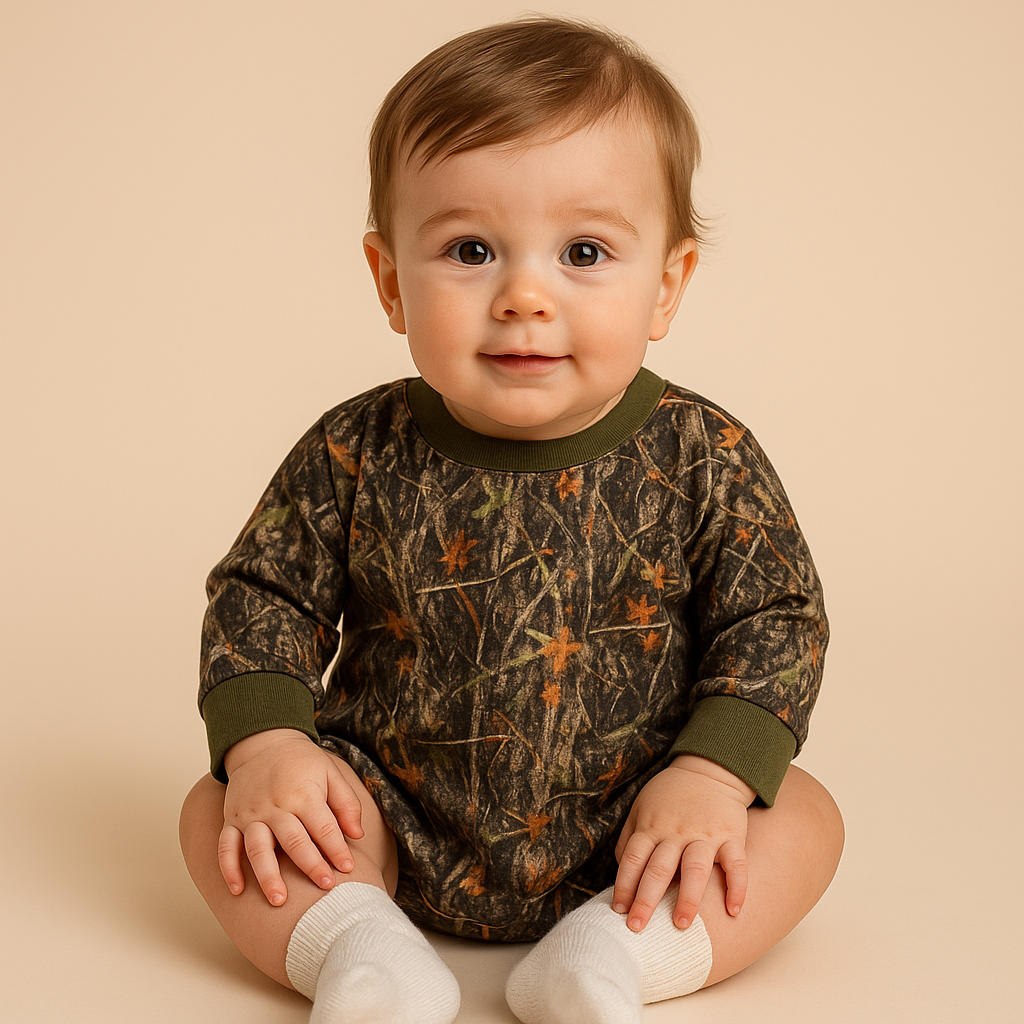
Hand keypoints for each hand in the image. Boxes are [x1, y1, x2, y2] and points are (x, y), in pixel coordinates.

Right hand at [219, 729, 364, 905]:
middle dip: (310, 866)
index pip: (323, 827)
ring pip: (257, 849)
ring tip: (279, 901)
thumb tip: (357, 835)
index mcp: (303, 794)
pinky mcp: (231, 819)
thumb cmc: (302, 762)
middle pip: (294, 841)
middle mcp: (275, 805)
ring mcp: (250, 814)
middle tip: (325, 888)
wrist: (262, 742)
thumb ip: (346, 803)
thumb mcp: (330, 773)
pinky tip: (236, 891)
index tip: (348, 869)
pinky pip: (226, 846)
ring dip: (268, 876)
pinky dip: (228, 869)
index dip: (337, 849)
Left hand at [613, 754, 754, 930]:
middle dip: (646, 900)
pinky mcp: (732, 836)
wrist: (709, 769)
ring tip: (680, 925)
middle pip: (658, 868)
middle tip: (637, 928)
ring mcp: (705, 834)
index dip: (624, 885)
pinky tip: (734, 911)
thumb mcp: (642, 808)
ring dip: (687, 898)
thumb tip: (621, 873)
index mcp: (651, 826)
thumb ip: (630, 838)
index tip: (618, 910)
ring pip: (695, 868)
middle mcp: (675, 832)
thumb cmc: (670, 796)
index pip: (632, 859)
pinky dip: (737, 888)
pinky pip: (736, 864)